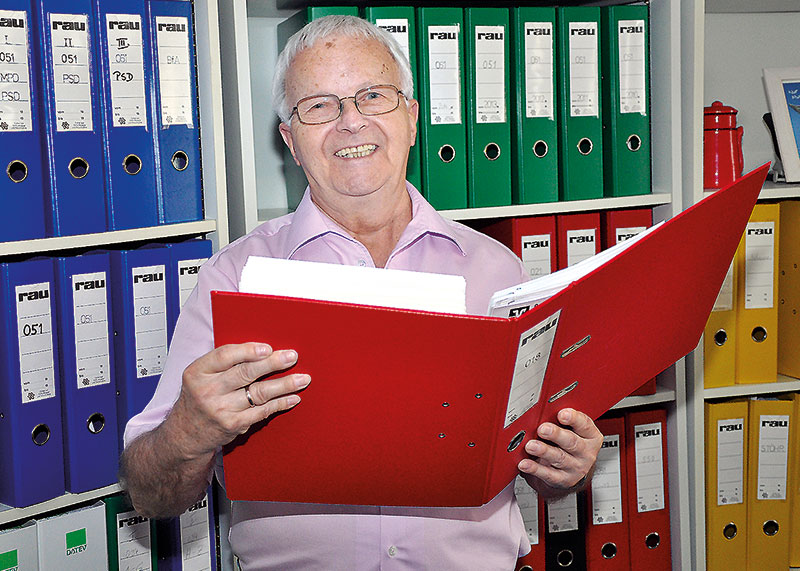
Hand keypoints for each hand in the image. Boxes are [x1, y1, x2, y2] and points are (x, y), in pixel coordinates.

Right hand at [168, 342, 309, 459]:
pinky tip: (293, 397)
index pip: (224, 356)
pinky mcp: (233, 425)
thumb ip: (224, 363)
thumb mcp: (201, 376)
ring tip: (302, 378)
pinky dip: (280, 403)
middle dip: (272, 363)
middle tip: (292, 357)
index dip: (247, 351)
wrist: (185, 433)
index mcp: (197, 372)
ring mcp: (221, 409)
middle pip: (245, 373)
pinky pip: (262, 411)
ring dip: (284, 385)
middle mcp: (207, 391)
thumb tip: (263, 350)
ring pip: (259, 393)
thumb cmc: (199, 397)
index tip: (267, 348)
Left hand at [517, 408, 602, 496]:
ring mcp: (575, 468)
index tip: (561, 414)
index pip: (585, 425)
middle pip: (571, 442)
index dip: (574, 419)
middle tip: (542, 429)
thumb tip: (542, 410)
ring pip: (559, 458)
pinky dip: (535, 469)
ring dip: (543, 451)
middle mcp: (586, 453)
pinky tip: (525, 464)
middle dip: (556, 434)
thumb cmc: (567, 444)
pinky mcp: (563, 480)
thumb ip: (561, 422)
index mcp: (590, 437)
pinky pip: (548, 474)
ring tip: (530, 446)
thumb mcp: (571, 431)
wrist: (570, 472)